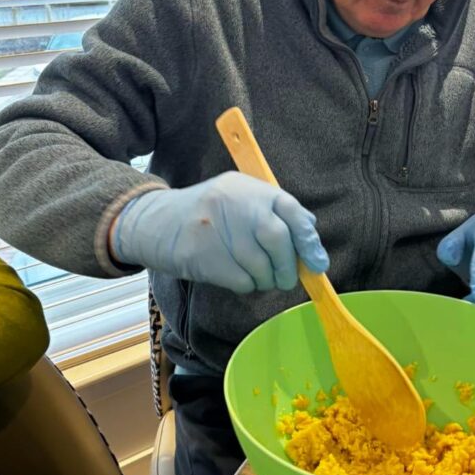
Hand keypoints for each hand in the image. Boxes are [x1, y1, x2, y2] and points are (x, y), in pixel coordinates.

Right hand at [110, 172, 328, 293]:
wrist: (156, 223)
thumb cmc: (210, 215)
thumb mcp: (241, 199)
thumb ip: (275, 211)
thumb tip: (310, 233)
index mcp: (249, 188)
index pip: (291, 210)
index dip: (309, 240)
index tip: (318, 263)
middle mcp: (235, 204)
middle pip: (278, 239)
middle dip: (289, 266)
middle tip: (287, 279)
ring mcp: (217, 229)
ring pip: (261, 265)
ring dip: (267, 280)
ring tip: (258, 277)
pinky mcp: (204, 256)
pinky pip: (242, 281)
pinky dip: (248, 286)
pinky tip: (238, 278)